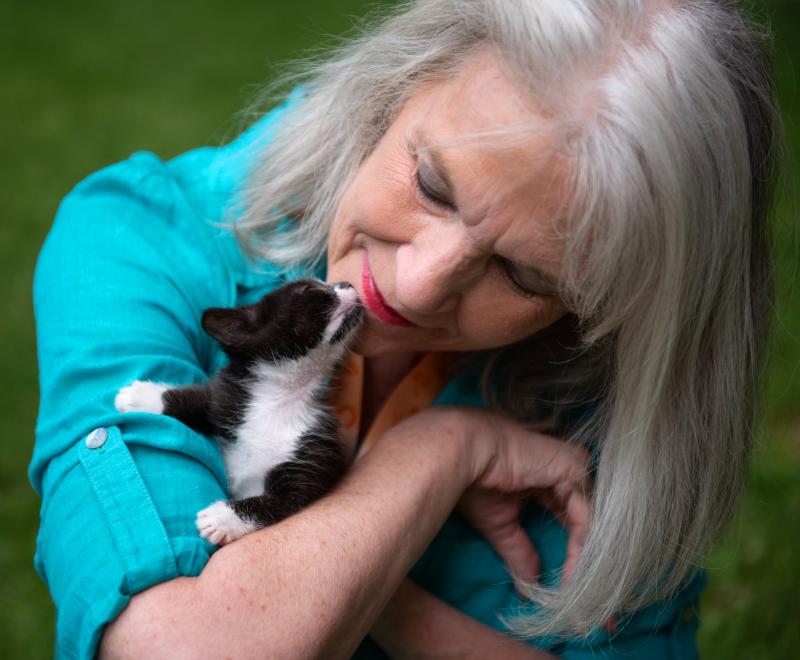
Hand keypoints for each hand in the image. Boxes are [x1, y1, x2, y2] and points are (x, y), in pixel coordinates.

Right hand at [453, 408, 591, 595]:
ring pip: (592, 524)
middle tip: (600, 614)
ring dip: (588, 565)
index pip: (571, 521)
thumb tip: (529, 586)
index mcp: (548, 478)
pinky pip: (586, 517)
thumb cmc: (473, 479)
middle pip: (589, 525)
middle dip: (591, 569)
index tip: (577, 598)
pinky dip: (582, 550)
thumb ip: (519, 551)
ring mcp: (573, 468)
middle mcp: (566, 472)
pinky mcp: (573, 469)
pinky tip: (574, 574)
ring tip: (581, 600)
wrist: (460, 452)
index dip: (574, 558)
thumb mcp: (500, 524)